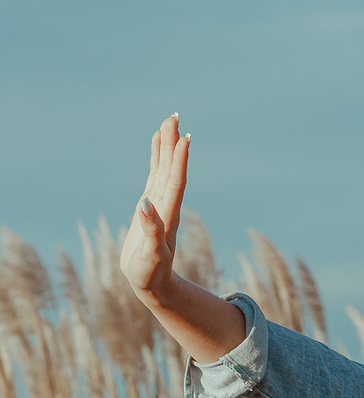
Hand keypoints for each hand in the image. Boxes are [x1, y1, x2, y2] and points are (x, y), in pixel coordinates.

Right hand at [119, 113, 190, 299]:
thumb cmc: (150, 273)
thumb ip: (150, 231)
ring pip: (164, 167)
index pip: (176, 183)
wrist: (151, 281)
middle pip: (171, 168)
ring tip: (169, 121)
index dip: (180, 161)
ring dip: (167, 145)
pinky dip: (157, 157)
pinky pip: (155, 174)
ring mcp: (159, 202)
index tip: (184, 139)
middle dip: (173, 143)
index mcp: (168, 215)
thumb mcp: (150, 256)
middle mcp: (167, 204)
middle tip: (174, 116)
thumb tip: (145, 205)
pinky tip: (158, 142)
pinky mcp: (150, 203)